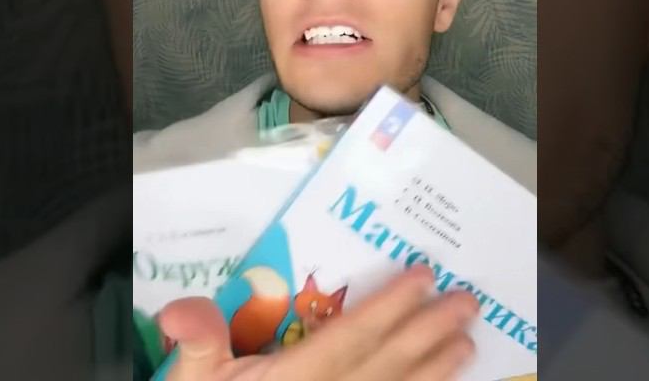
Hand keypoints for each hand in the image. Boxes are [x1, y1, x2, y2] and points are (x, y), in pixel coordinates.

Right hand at [159, 264, 478, 380]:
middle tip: (467, 303)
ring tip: (467, 346)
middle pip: (386, 366)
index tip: (423, 277)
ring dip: (435, 371)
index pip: (349, 338)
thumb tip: (181, 308)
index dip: (389, 307)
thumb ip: (198, 340)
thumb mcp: (189, 379)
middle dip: (428, 332)